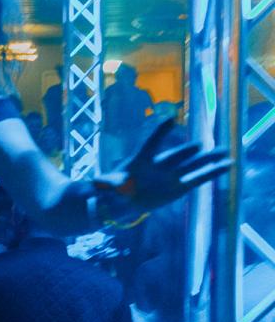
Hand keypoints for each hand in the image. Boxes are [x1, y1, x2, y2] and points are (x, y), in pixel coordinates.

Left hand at [99, 118, 229, 221]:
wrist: (118, 201)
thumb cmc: (111, 190)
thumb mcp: (107, 189)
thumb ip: (106, 187)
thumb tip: (95, 185)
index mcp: (140, 161)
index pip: (150, 144)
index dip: (160, 133)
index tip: (170, 120)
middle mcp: (159, 165)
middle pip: (176, 156)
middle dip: (188, 151)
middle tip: (202, 145)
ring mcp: (170, 176)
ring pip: (192, 166)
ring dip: (208, 161)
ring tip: (225, 153)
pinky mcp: (178, 187)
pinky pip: (197, 179)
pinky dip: (211, 174)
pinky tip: (226, 167)